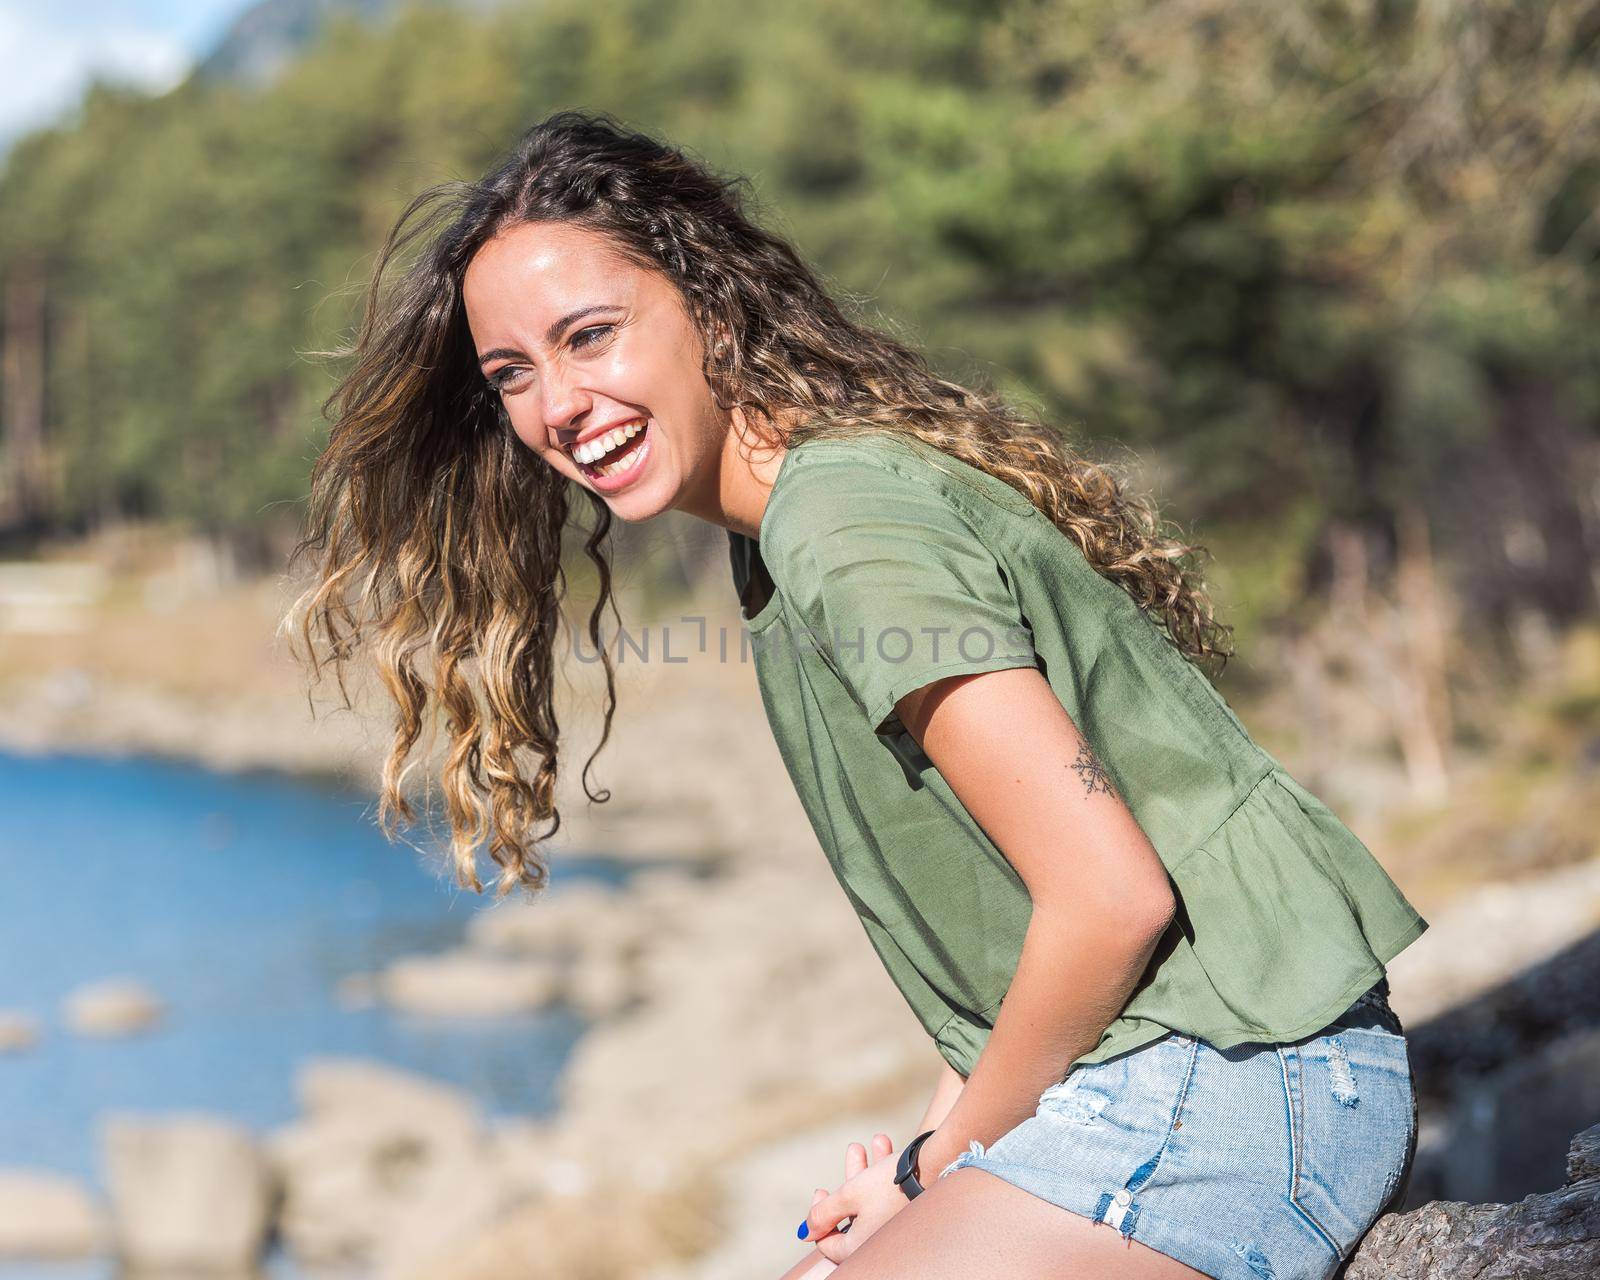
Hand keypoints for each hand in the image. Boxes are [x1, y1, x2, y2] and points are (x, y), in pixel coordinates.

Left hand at [801, 1131, 912, 1262]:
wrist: (938, 1170)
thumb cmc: (890, 1185)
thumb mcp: (849, 1195)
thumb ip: (823, 1213)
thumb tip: (804, 1232)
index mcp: (860, 1246)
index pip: (828, 1241)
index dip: (818, 1217)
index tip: (822, 1191)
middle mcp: (878, 1240)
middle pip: (852, 1215)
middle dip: (848, 1180)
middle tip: (848, 1159)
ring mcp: (895, 1226)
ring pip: (872, 1199)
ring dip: (867, 1169)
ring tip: (869, 1142)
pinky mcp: (910, 1211)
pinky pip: (890, 1194)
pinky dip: (884, 1172)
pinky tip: (884, 1144)